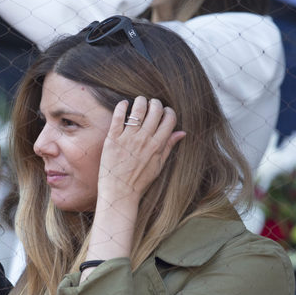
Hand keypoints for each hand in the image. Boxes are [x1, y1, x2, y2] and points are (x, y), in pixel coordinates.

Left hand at [95, 96, 185, 216]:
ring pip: (139, 109)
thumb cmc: (139, 181)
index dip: (168, 111)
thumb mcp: (158, 165)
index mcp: (157, 145)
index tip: (164, 112)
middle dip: (155, 103)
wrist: (119, 193)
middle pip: (156, 110)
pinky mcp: (113, 139)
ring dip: (141, 101)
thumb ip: (169, 146)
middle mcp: (144, 139)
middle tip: (151, 105)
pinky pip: (118, 116)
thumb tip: (182, 132)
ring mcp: (128, 138)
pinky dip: (122, 106)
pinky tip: (124, 104)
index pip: (169, 119)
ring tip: (139, 103)